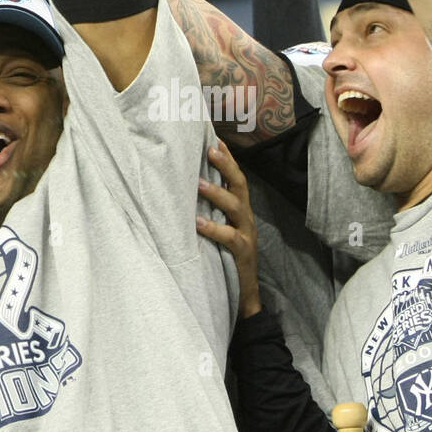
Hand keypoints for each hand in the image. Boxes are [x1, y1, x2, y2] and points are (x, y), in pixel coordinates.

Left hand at [197, 141, 261, 318]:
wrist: (243, 296)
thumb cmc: (225, 256)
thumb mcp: (218, 227)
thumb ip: (207, 208)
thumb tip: (185, 185)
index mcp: (239, 209)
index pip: (235, 176)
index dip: (227, 156)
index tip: (212, 135)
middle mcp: (245, 217)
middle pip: (240, 184)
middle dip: (226, 164)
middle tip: (209, 147)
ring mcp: (246, 235)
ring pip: (236, 207)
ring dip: (217, 193)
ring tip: (198, 183)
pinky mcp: (243, 254)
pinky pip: (230, 238)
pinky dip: (214, 229)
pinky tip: (197, 223)